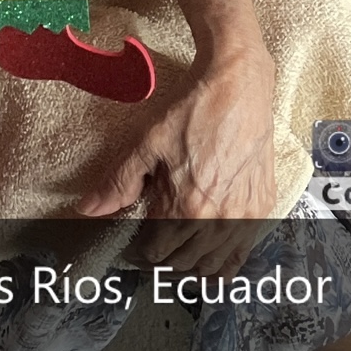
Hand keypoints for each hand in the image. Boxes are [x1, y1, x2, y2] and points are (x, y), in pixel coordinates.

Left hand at [79, 42, 276, 268]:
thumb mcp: (148, 141)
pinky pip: (242, 254)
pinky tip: (211, 259)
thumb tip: (88, 210)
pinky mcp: (262, 207)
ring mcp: (244, 217)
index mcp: (186, 207)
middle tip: (152, 242)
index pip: (155, 252)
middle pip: (182, 262)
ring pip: (212, 266)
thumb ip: (119, 182)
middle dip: (162, 258)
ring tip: (177, 251)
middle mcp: (218, 221)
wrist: (239, 84)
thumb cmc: (193, 108)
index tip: (134, 239)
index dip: (139, 249)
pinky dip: (224, 264)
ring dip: (190, 265)